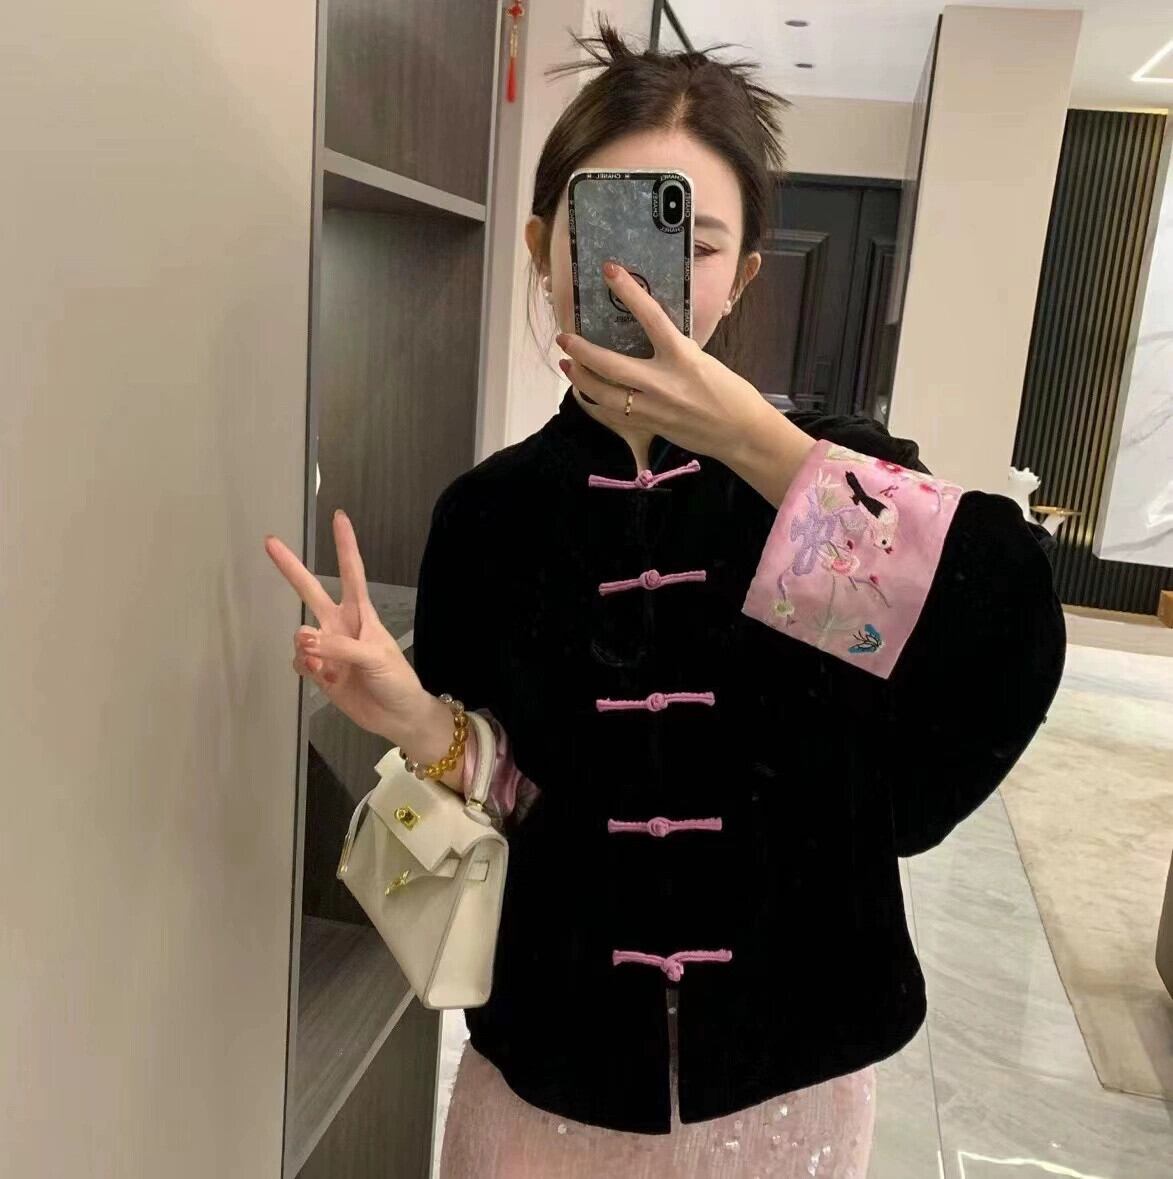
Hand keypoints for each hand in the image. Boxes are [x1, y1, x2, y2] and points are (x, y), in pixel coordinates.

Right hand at [264, 509, 426, 741]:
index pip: (352, 572)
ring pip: (300, 633)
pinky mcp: (318, 670)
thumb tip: (303, 638)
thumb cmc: (396, 680)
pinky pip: (299, 660)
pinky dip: (305, 667)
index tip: (339, 517)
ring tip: (321, 664)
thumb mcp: (375, 657)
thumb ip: (339, 646)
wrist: (396, 716)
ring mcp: (327, 647)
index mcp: (361, 614)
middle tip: (269, 542)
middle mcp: (340, 624)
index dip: (345, 545)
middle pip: (311, 591)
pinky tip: (322, 677)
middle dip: (291, 567)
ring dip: (305, 645)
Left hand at [554, 260, 769, 464]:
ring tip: (567, 363)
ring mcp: (653, 408)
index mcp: (683, 357)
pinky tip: (584, 391)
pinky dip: (594, 401)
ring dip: (579, 377)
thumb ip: (674, 349)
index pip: (651, 317)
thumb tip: (651, 336)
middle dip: (581, 349)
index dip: (628, 291)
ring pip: (603, 393)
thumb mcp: (703, 360)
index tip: (610, 271)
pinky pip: (611, 414)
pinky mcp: (650, 427)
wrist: (741, 432)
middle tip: (564, 336)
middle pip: (610, 364)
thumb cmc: (728, 392)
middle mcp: (664, 383)